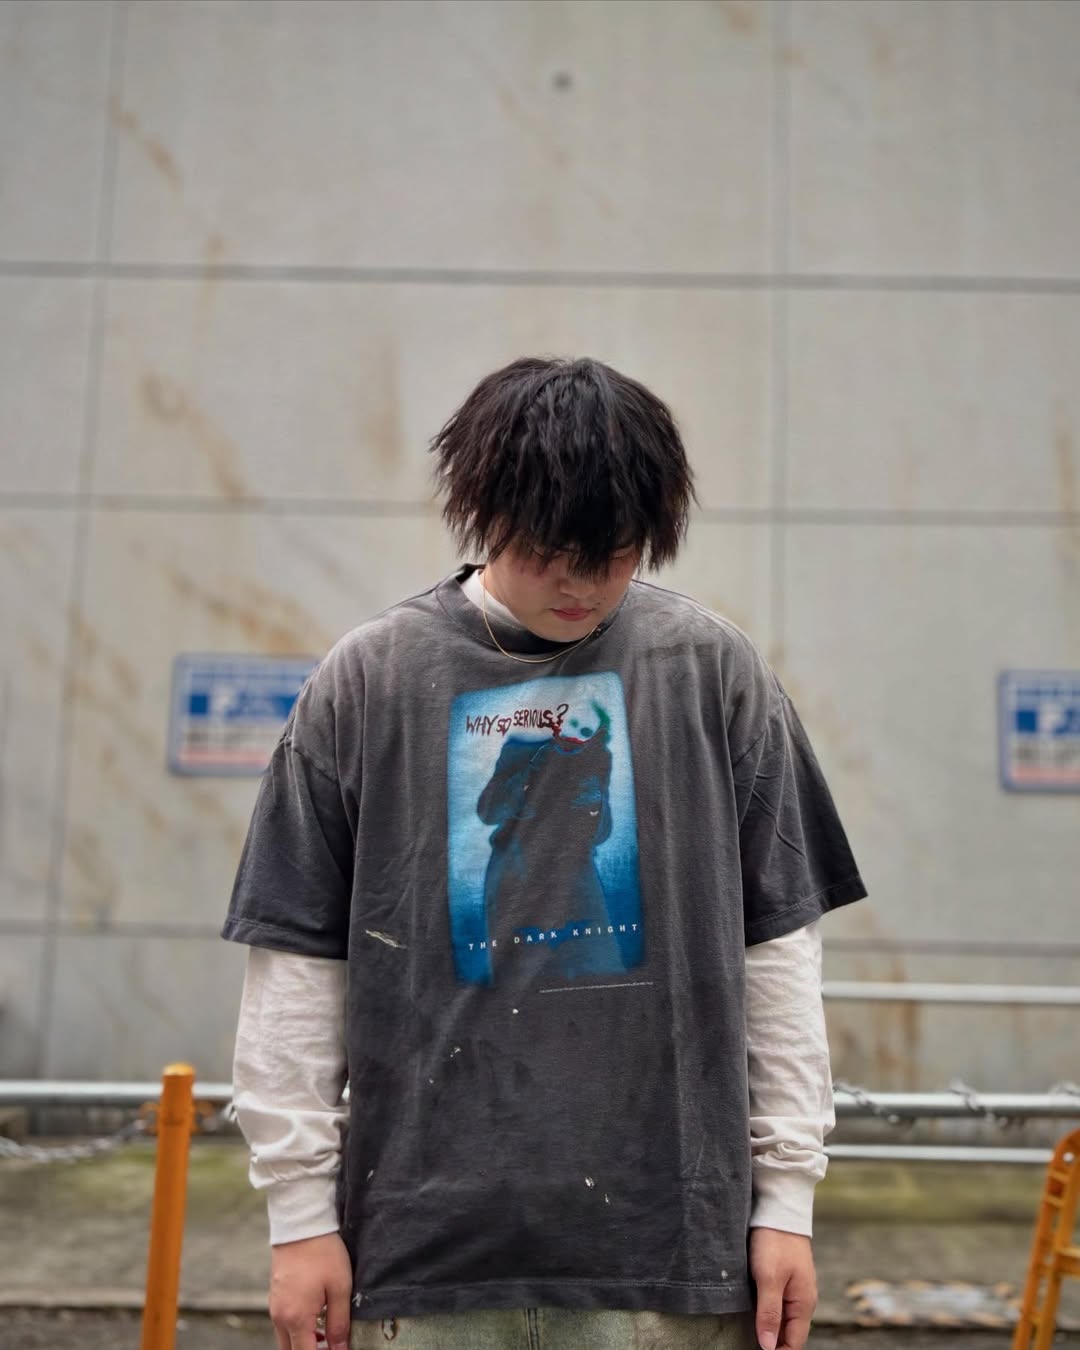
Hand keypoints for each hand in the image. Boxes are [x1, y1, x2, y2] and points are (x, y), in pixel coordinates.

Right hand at [269, 1231, 352, 1349]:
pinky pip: (283, 1323)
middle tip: (331, 1345)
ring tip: (326, 1333)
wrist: (301, 1224)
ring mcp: (275, 1306)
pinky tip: (315, 1318)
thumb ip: (339, 1323)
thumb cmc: (323, 1253)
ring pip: (286, 1339)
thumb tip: (339, 1349)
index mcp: (296, 1318)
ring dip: (304, 1343)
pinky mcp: (275, 1296)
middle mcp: (280, 1317)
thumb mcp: (340, 1287)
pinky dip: (297, 1329)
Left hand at [748, 1228, 816, 1349]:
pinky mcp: (784, 1277)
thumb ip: (769, 1313)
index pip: (793, 1343)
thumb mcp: (769, 1278)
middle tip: (748, 1345)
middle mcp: (802, 1300)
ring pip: (782, 1319)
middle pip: (788, 1333)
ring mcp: (794, 1288)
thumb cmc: (774, 1241)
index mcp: (803, 1304)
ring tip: (749, 1336)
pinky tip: (753, 1314)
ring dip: (768, 1329)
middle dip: (771, 1343)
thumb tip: (768, 1347)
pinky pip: (777, 1304)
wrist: (779, 1207)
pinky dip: (766, 1313)